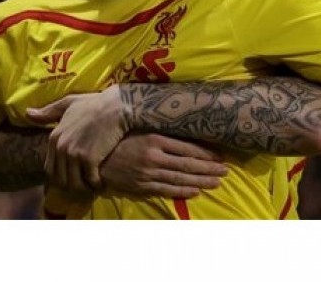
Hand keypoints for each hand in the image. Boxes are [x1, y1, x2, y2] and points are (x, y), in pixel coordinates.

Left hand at [26, 85, 130, 191]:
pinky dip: (97, 184)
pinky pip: (90, 180)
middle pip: (60, 179)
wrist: (116, 106)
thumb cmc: (94, 103)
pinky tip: (102, 182)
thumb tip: (27, 113)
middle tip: (84, 185)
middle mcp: (61, 147)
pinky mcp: (89, 158)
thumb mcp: (68, 104)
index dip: (61, 177)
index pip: (50, 169)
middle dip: (72, 186)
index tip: (74, 177)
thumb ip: (48, 112)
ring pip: (74, 183)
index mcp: (54, 137)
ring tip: (93, 186)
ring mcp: (74, 153)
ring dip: (84, 188)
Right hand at [101, 133, 227, 197]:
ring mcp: (148, 173)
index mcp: (155, 139)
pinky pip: (166, 190)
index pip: (187, 148)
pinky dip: (183, 192)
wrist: (94, 156)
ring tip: (217, 182)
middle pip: (188, 165)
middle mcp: (154, 157)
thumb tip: (183, 127)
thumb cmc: (119, 138)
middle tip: (226, 171)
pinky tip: (196, 192)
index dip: (206, 154)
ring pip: (180, 179)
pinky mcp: (142, 186)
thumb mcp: (139, 129)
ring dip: (201, 181)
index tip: (221, 156)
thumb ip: (160, 131)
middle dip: (209, 169)